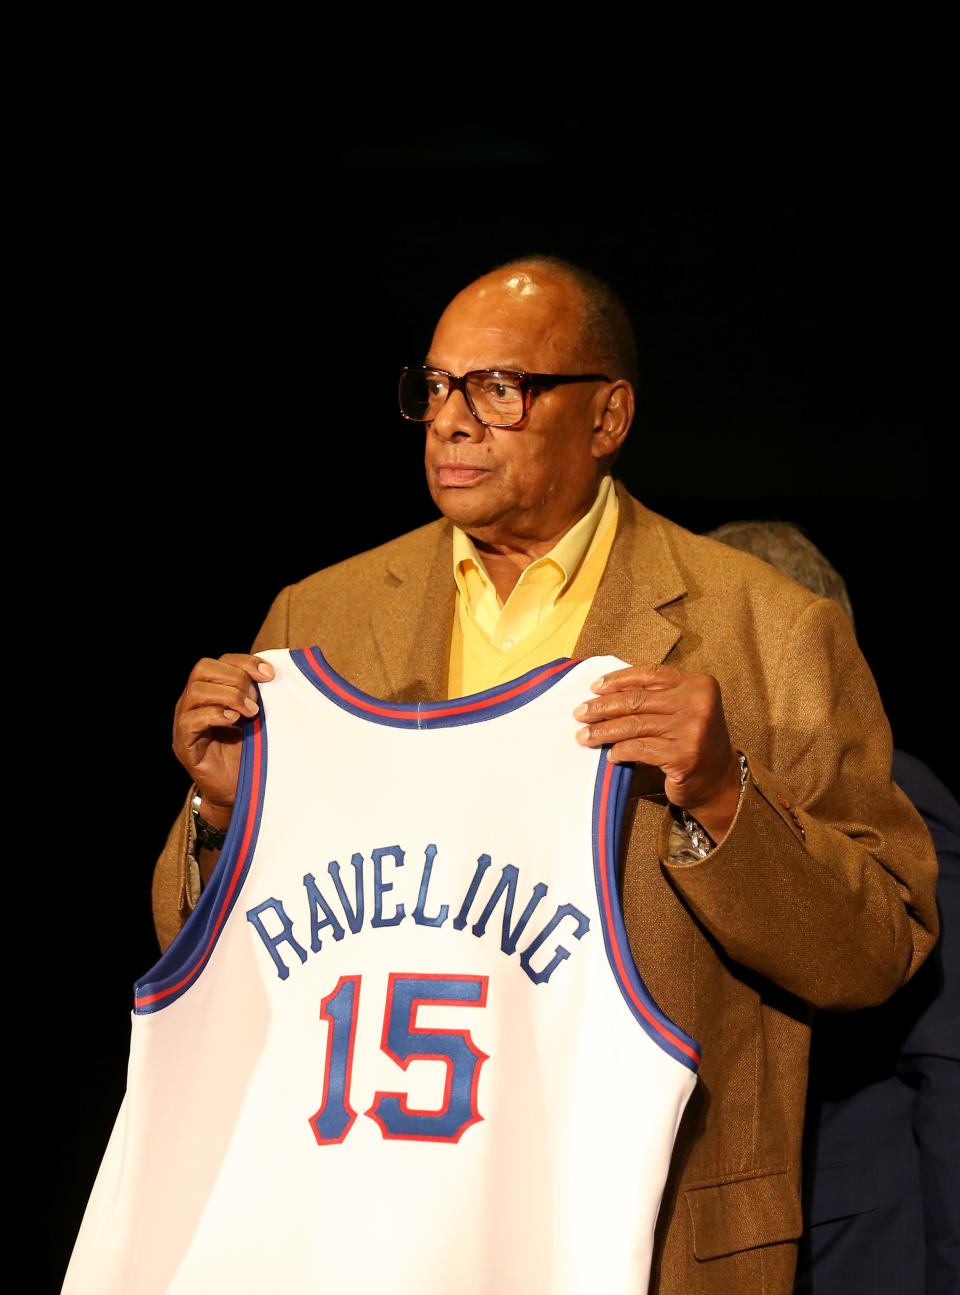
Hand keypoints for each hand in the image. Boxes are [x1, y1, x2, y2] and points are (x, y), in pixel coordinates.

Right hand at [172, 654, 274, 828]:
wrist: (239, 791)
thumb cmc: (251, 752)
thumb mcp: (259, 717)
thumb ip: (261, 695)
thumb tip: (278, 674)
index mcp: (211, 691)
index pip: (221, 661)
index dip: (245, 662)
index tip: (270, 674)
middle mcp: (193, 702)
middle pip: (202, 668)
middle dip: (235, 677)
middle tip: (256, 699)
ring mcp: (185, 722)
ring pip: (196, 691)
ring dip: (228, 696)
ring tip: (250, 712)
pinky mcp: (185, 744)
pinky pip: (191, 720)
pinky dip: (215, 715)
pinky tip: (234, 721)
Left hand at [573, 662, 741, 842]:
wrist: (720, 781)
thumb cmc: (693, 742)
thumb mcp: (683, 709)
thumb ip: (656, 697)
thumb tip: (604, 693)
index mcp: (697, 684)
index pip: (649, 674)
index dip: (618, 679)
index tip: (594, 687)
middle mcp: (698, 703)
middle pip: (637, 700)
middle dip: (602, 706)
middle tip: (580, 713)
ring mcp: (693, 730)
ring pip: (634, 725)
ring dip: (603, 731)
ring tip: (584, 736)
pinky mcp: (684, 756)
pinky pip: (640, 749)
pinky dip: (620, 750)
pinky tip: (610, 755)